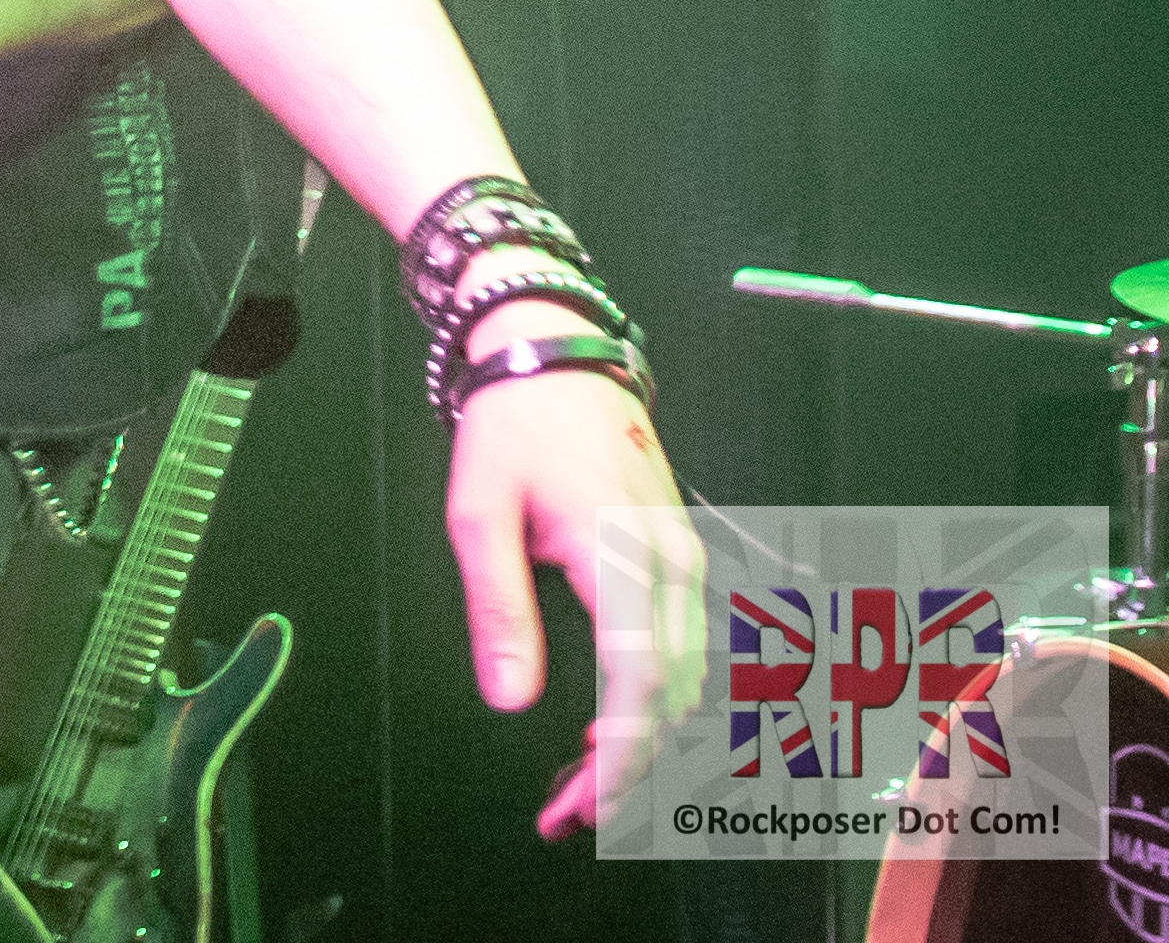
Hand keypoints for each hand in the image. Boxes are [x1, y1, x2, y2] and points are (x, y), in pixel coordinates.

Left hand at [438, 324, 703, 838]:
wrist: (558, 354)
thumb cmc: (514, 425)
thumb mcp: (478, 512)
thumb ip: (498, 608)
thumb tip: (509, 700)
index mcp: (624, 557)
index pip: (641, 686)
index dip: (621, 759)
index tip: (582, 806)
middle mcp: (677, 567)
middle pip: (673, 701)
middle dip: (627, 771)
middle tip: (563, 814)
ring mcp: (690, 565)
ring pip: (687, 686)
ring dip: (644, 744)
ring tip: (575, 785)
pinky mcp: (684, 562)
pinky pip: (685, 654)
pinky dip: (654, 706)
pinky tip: (606, 729)